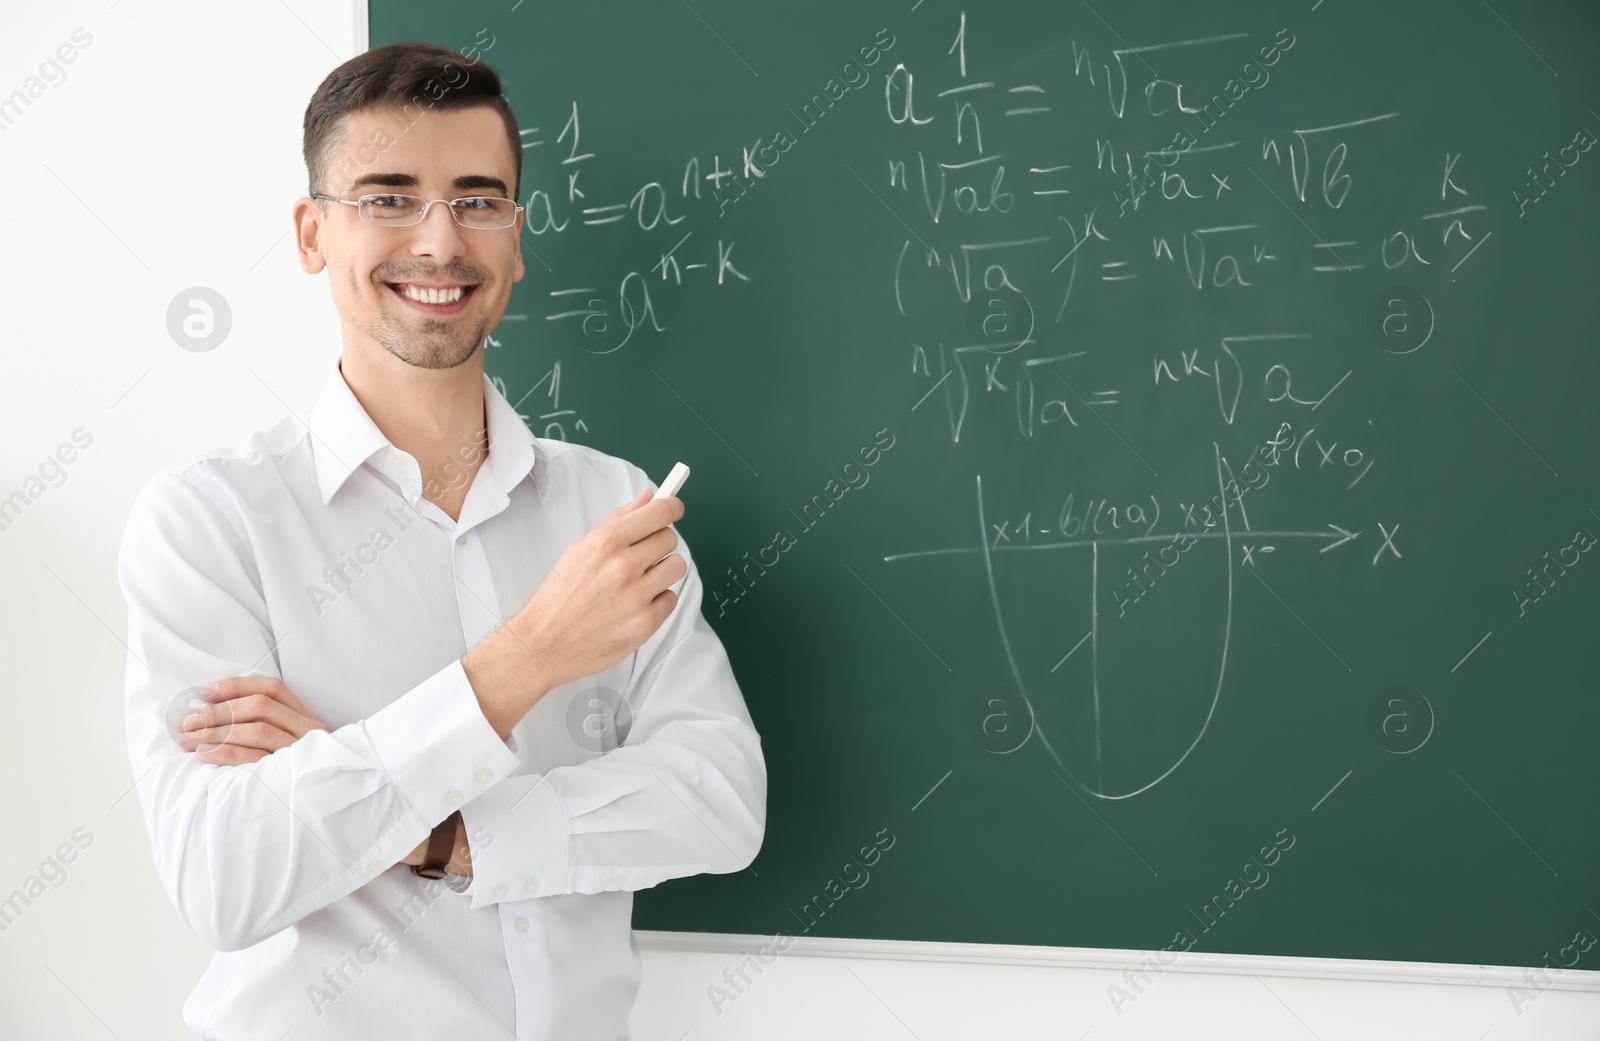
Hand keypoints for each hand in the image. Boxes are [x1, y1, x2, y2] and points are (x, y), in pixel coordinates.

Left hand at [176, 677, 472, 873]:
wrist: (384, 821)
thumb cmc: (341, 795)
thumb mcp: (317, 763)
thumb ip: (288, 749)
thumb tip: (239, 736)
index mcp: (315, 725)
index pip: (275, 690)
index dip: (237, 685)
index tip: (206, 691)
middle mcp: (314, 735)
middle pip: (260, 708)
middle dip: (217, 711)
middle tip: (185, 720)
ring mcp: (310, 757)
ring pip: (258, 730)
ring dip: (216, 732)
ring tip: (187, 739)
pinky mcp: (303, 779)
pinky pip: (261, 761)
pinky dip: (229, 756)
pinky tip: (206, 758)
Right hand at [522, 488, 686, 688]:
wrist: (545, 642)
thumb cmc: (561, 594)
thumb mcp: (581, 549)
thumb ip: (618, 521)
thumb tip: (648, 497)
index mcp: (607, 542)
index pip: (660, 512)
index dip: (671, 507)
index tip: (673, 508)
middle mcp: (624, 566)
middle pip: (670, 539)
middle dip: (657, 544)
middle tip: (640, 556)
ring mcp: (637, 596)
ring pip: (677, 567)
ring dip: (662, 571)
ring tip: (638, 581)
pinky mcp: (645, 623)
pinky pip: (671, 598)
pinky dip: (657, 600)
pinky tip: (635, 604)